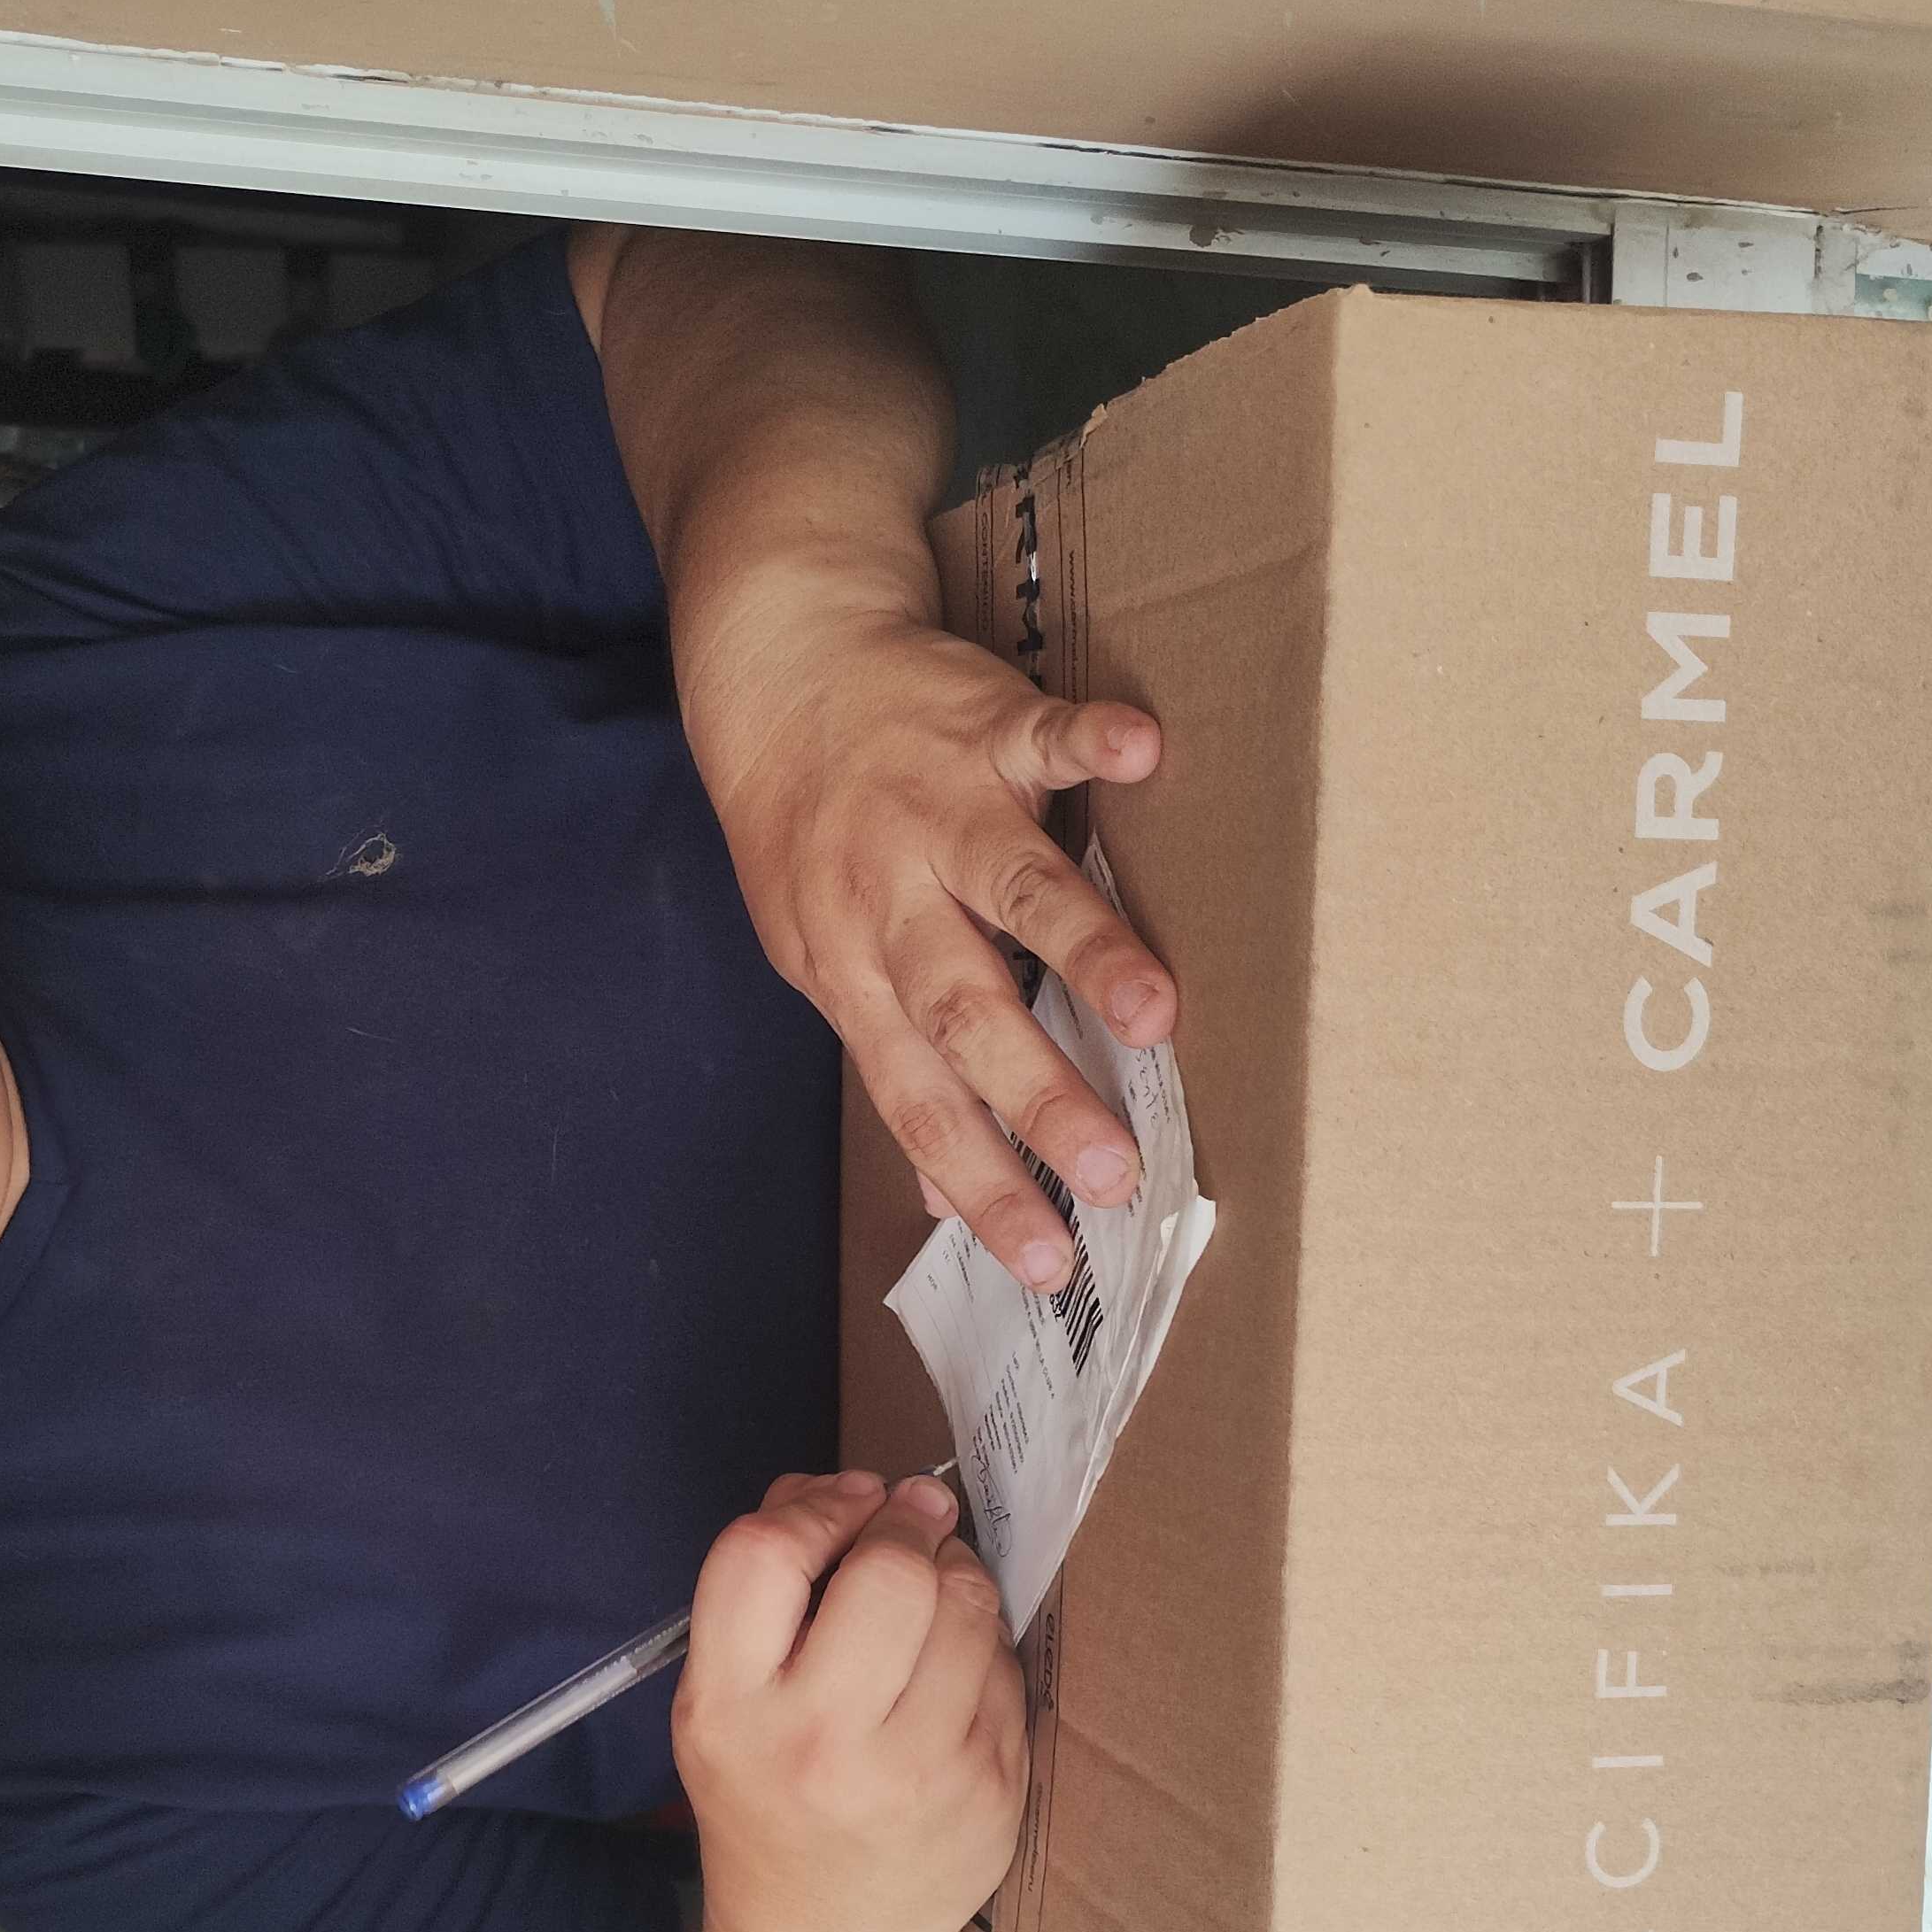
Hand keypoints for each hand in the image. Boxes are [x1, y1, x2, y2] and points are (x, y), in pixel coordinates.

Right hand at [670, 1471, 1025, 1931]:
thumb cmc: (770, 1793)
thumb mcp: (723, 1701)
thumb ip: (761, 1589)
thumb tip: (837, 1486)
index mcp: (728, 1710)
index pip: (761, 1557)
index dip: (815, 1507)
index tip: (846, 1504)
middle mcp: (817, 1744)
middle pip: (887, 1573)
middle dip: (908, 1525)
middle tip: (913, 1520)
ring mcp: (915, 1772)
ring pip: (966, 1607)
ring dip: (957, 1574)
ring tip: (937, 1589)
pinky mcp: (990, 1790)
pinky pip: (1006, 1666)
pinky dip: (986, 1645)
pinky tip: (957, 1667)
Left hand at [689, 604, 1172, 1290]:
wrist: (778, 670)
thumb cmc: (814, 833)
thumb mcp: (826, 958)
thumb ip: (897, 1064)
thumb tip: (941, 1197)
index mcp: (855, 973)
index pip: (917, 1104)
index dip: (982, 1184)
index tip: (1049, 1261)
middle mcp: (891, 901)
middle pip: (965, 1014)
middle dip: (1041, 1099)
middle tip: (1117, 1171)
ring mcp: (938, 809)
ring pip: (1011, 888)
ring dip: (1083, 949)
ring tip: (1154, 1015)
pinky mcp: (982, 723)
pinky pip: (1041, 731)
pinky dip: (1090, 740)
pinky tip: (1141, 752)